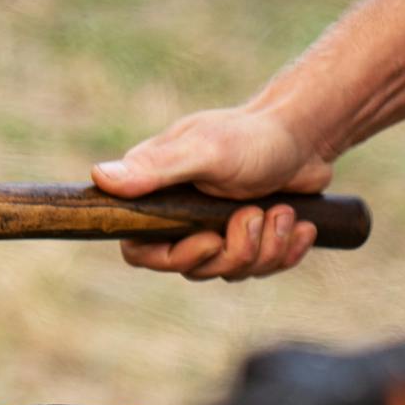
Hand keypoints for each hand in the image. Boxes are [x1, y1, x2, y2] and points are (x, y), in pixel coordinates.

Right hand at [93, 105, 333, 280]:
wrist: (306, 133)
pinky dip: (287, 250)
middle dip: (235, 251)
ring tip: (282, 211)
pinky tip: (301, 225)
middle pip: (194, 269)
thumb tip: (98, 178)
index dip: (173, 258)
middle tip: (256, 213)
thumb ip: (154, 169)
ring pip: (232, 271)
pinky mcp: (252, 239)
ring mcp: (217, 229)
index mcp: (157, 194)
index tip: (210, 240)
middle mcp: (182, 216)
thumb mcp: (203, 151)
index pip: (139, 251)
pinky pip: (263, 268)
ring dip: (266, 247)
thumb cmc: (252, 136)